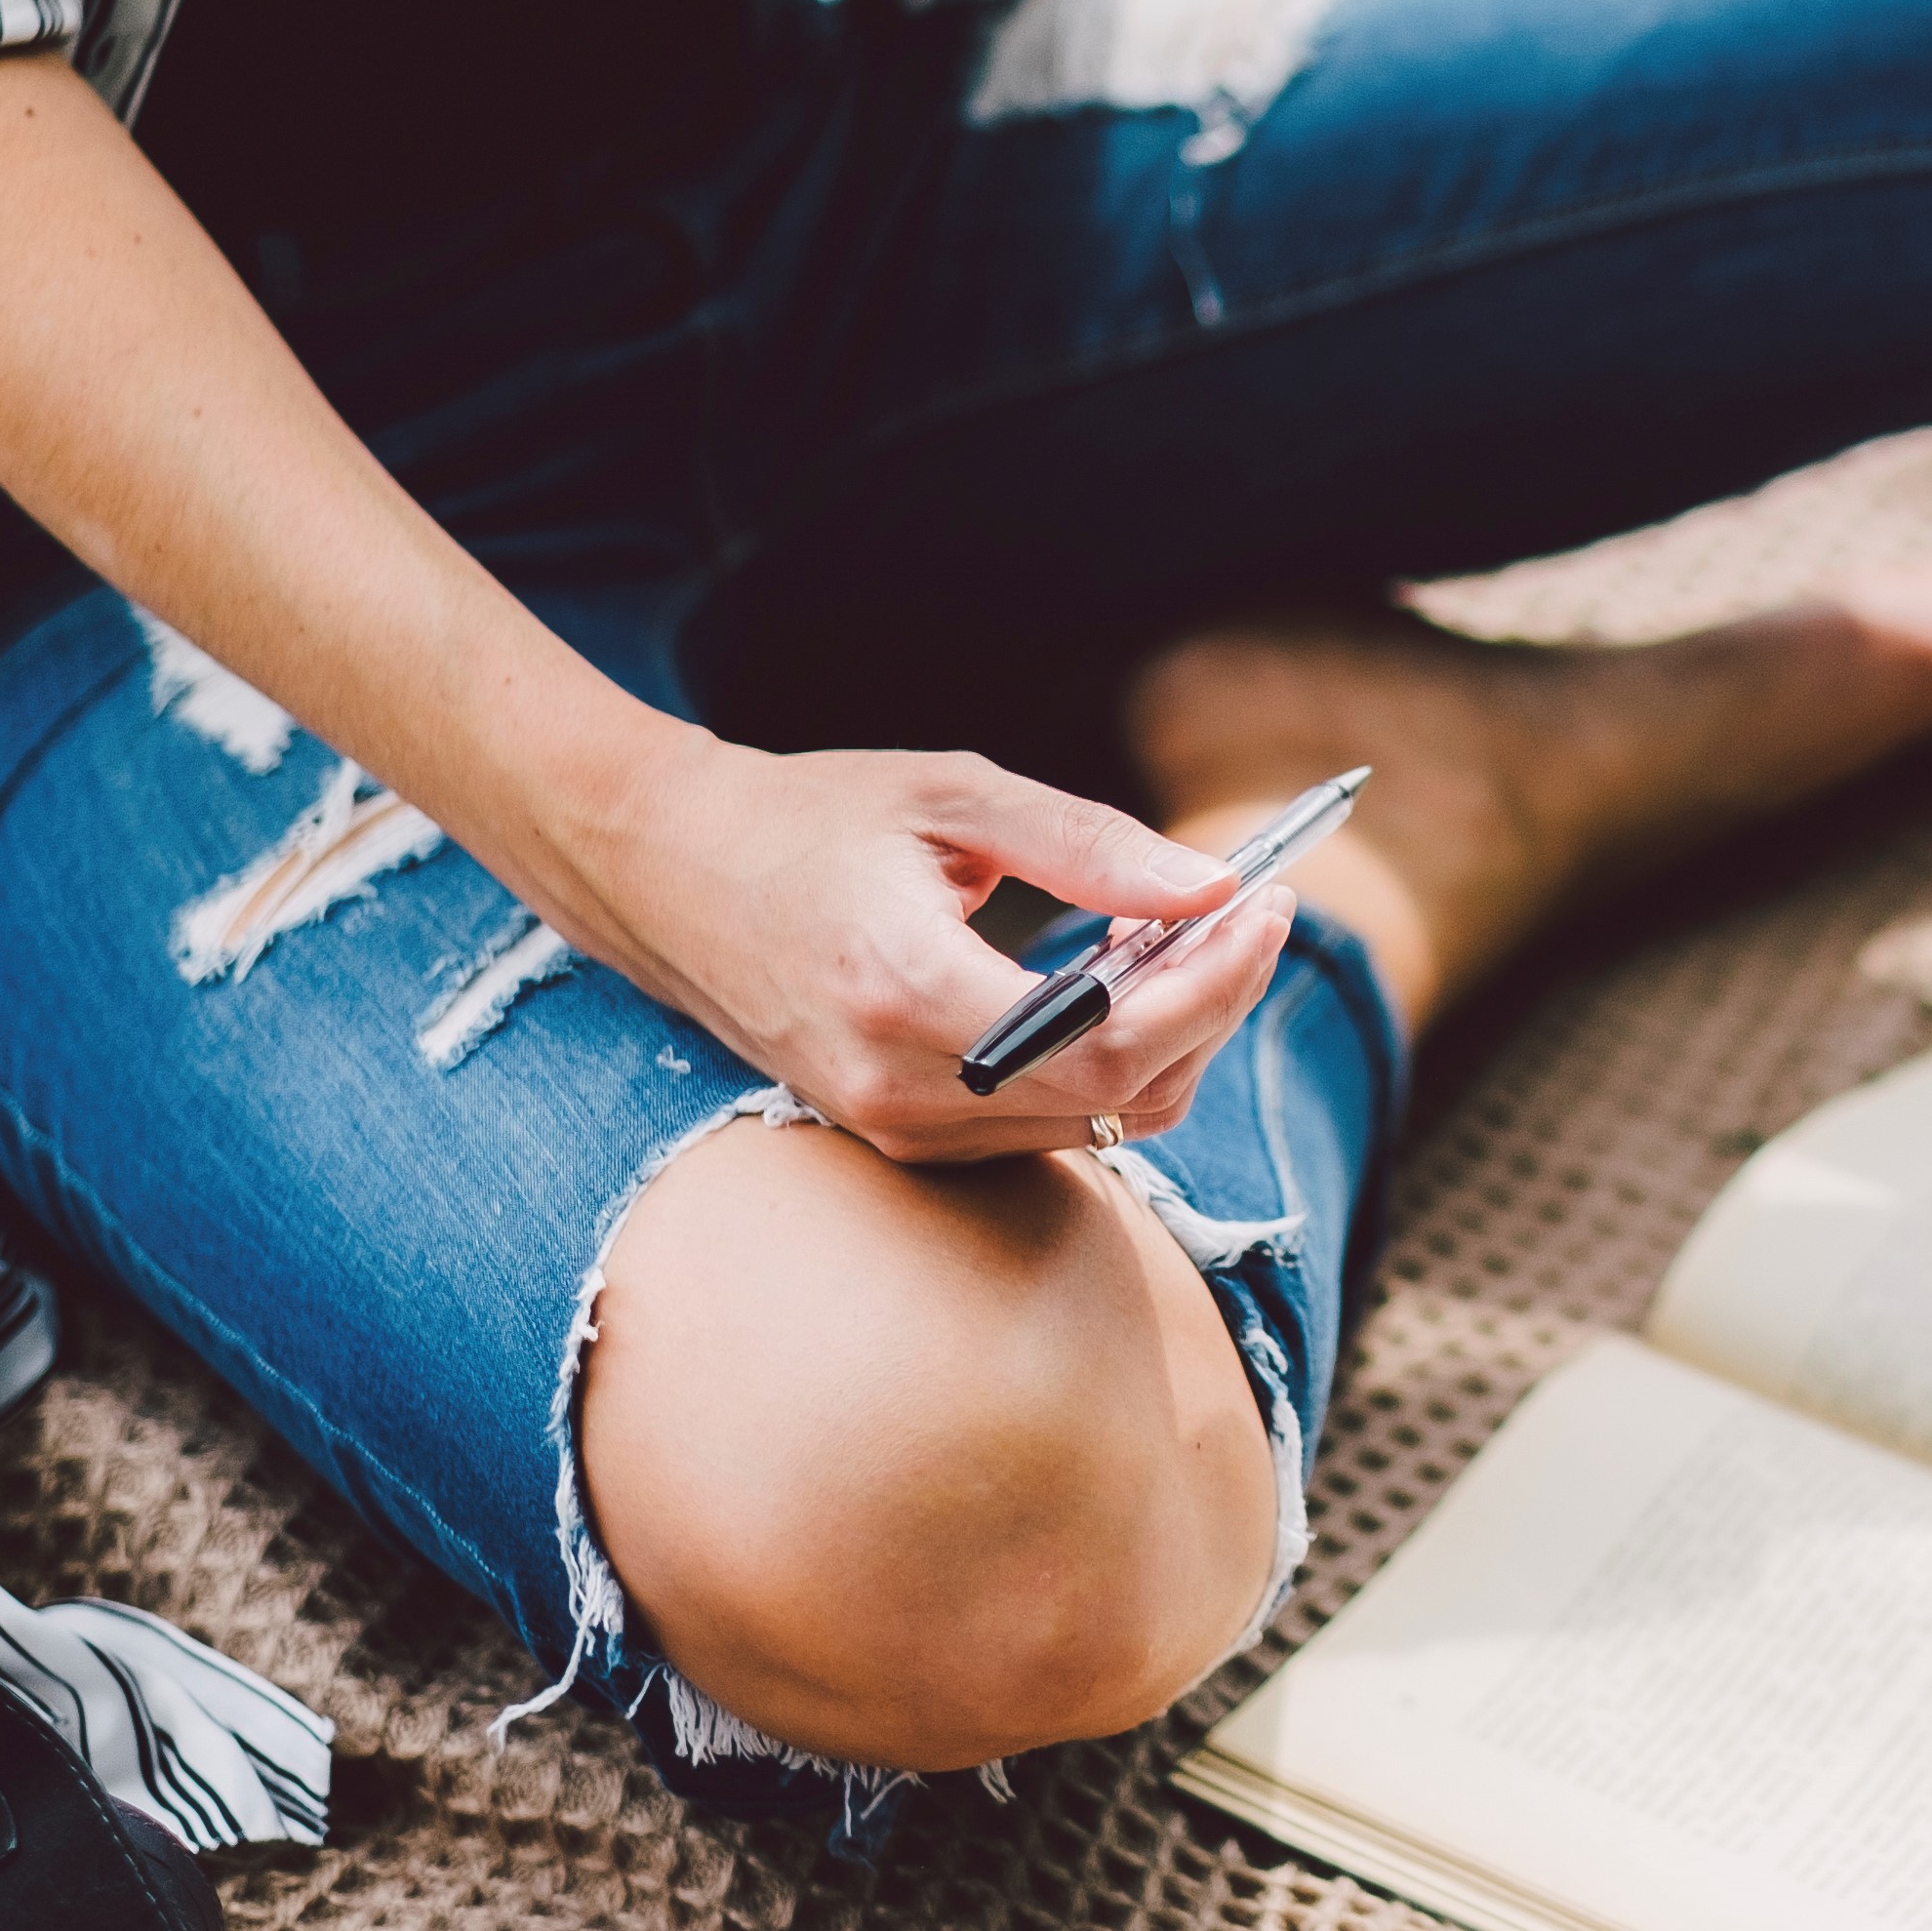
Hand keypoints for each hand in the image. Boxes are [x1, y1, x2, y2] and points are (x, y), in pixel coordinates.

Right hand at [540, 729, 1288, 1161]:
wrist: (664, 872)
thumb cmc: (807, 818)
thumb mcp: (955, 796)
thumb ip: (1091, 847)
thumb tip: (1212, 886)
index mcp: (909, 992)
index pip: (1112, 1040)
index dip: (1215, 982)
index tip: (1266, 902)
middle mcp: (900, 1086)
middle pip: (1121, 1092)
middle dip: (1213, 1003)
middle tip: (1248, 908)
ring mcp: (894, 1127)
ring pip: (1096, 1122)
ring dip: (1170, 1034)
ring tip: (1181, 930)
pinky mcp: (897, 1134)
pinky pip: (1047, 1126)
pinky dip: (1111, 1060)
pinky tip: (1118, 976)